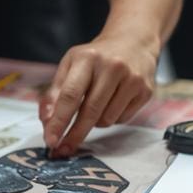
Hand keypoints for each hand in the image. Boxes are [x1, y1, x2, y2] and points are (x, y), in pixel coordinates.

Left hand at [41, 36, 156, 155]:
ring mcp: (132, 79)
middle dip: (74, 134)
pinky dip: (112, 118)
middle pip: (90, 111)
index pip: (70, 95)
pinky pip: (122, 119)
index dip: (59, 121)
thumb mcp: (71, 65)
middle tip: (63, 150)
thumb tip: (46, 121)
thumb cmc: (96, 58)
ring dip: (95, 122)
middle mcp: (112, 66)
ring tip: (97, 104)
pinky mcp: (145, 91)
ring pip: (106, 119)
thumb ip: (55, 92)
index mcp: (87, 58)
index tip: (50, 140)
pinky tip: (113, 103)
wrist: (133, 43)